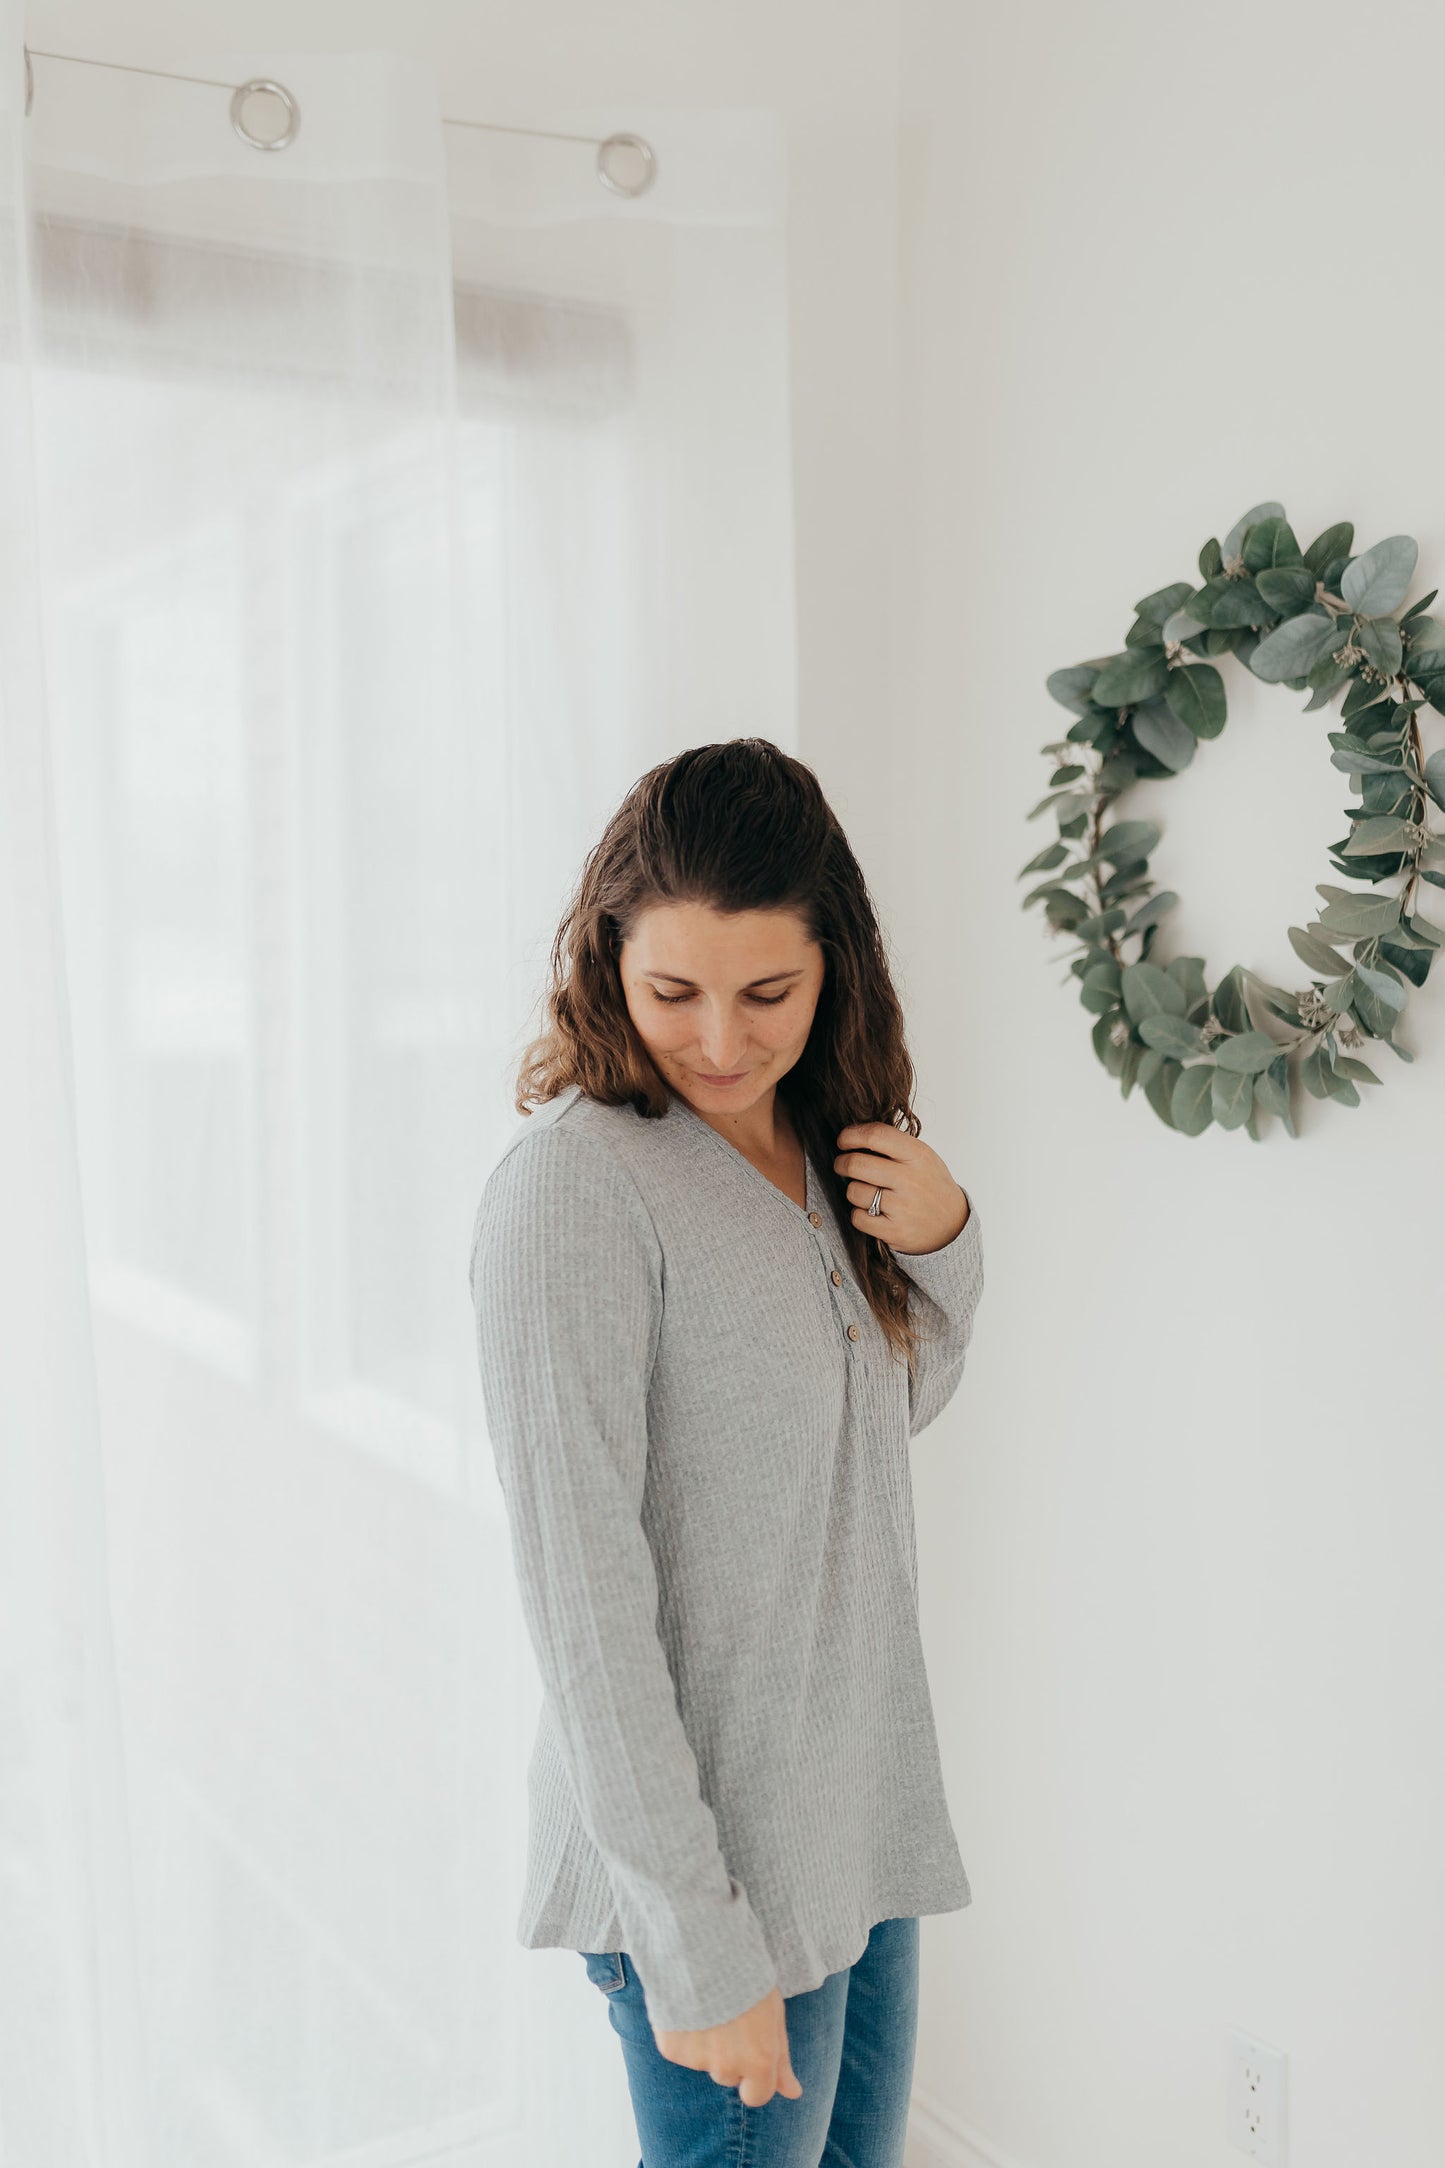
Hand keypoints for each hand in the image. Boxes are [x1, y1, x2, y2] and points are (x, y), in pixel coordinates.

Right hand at [654, 1984, 803, 2106]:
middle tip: (728, 2015)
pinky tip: (687, 2004)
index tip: (751, 2053)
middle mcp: (727, 2066)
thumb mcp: (773, 2014)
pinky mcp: (671, 2048)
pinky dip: (682, 2033)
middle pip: (728, 2075)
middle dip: (729, 2053)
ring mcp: (697, 2060)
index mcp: (758, 2060)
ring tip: (707, 2004)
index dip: (755, 2076)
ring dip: (706, 2043)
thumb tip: (794, 2094)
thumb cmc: (747, 1976)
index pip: (756, 2096)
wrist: (704, 1945)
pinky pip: (680, 2050)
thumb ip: (781, 2058)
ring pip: (704, 2062)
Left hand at [834, 1121, 970, 1255]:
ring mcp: (902, 1207)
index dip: (851, 1135)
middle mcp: (910, 1179)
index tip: (843, 1140)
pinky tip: (871, 1212)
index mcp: (917, 1155)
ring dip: (853, 1191)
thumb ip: (893, 1145)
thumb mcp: (923, 1157)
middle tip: (842, 1165)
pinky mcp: (895, 1231)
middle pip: (856, 1164)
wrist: (953, 1225)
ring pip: (854, 1192)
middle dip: (841, 1163)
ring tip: (866, 1192)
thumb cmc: (930, 1185)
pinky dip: (859, 1214)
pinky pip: (858, 1217)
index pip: (875, 1136)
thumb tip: (852, 1136)